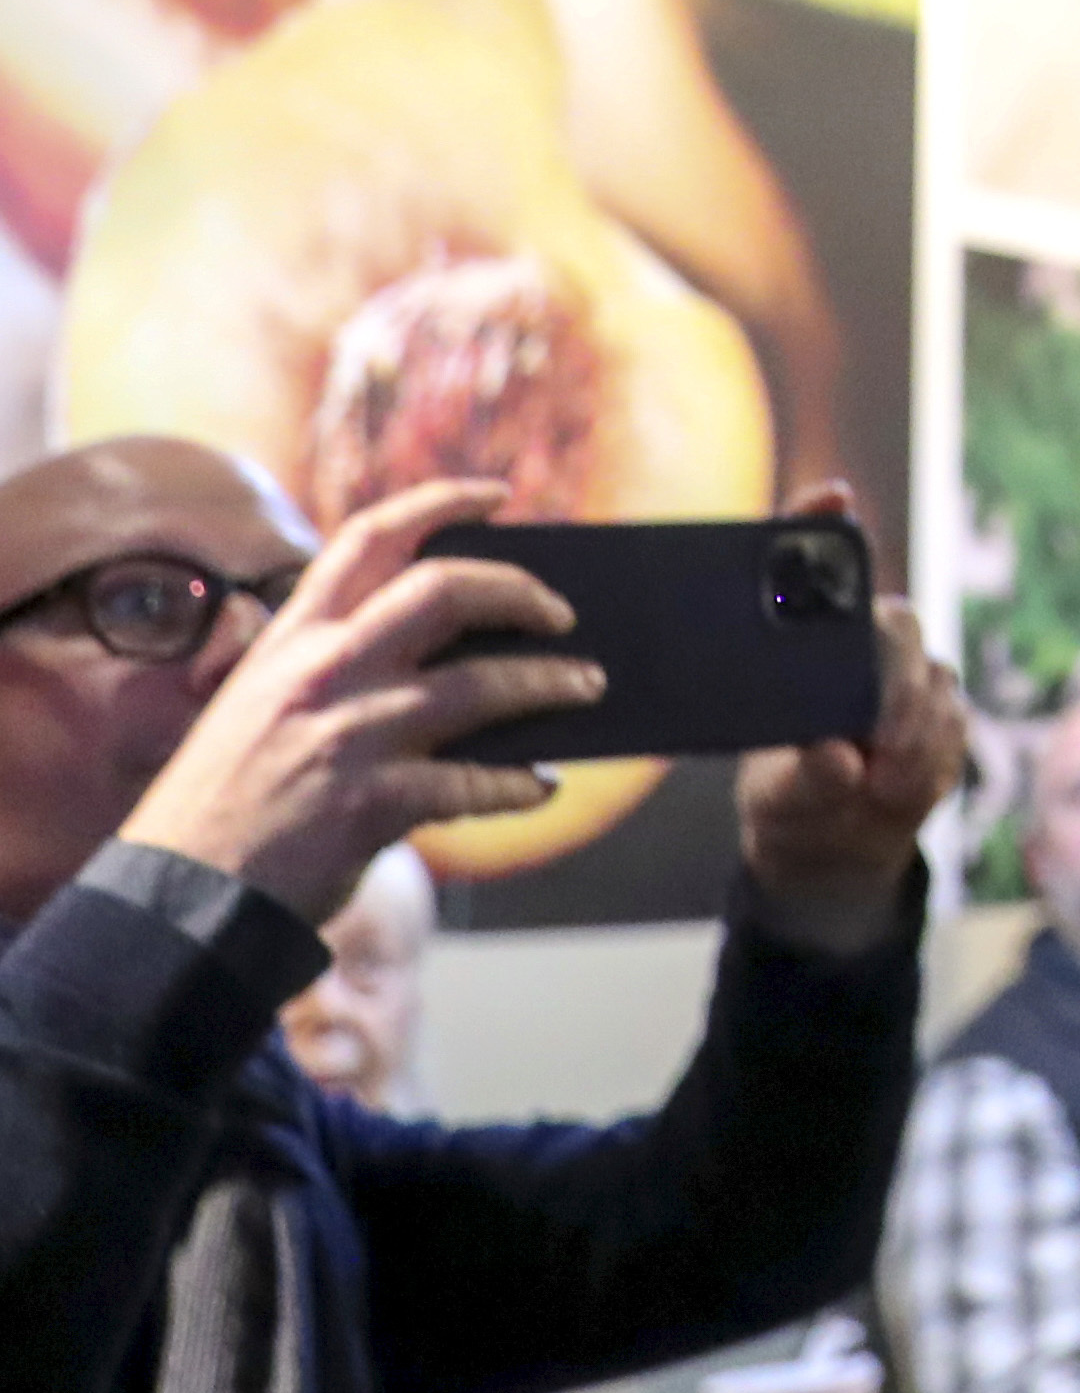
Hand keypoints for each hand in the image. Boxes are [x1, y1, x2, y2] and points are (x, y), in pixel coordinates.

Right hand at [111, 478, 598, 922]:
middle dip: (520, 593)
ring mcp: (348, 735)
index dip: (441, 501)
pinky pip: (477, 781)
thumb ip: (337, 665)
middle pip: (445, 590)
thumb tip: (462, 651)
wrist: (179, 896)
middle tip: (563, 613)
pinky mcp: (372, 804)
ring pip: (482, 684)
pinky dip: (521, 783)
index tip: (499, 496)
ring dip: (552, 683)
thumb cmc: (230, 797)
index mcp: (292, 638)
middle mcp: (321, 671)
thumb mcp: (260, 704)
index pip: (369, 538)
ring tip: (587, 686)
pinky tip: (541, 784)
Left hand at [735, 482, 966, 953]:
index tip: (833, 497)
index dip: (818, 522)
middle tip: (876, 739)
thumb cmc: (790, 803)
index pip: (814, 571)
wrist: (837, 847)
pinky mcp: (947, 715)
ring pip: (935, 679)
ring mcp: (913, 678)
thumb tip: (838, 753)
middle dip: (894, 678)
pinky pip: (955, 724)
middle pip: (896, 623)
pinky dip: (930, 761)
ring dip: (912, 736)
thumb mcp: (775, 800)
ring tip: (878, 786)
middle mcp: (864, 648)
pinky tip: (897, 791)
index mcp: (809, 650)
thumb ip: (805, 779)